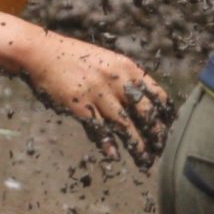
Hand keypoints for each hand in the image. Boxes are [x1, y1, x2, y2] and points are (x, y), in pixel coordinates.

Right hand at [16, 32, 171, 168]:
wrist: (42, 52)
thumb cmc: (74, 58)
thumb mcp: (105, 61)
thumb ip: (123, 78)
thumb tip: (140, 100)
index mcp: (127, 67)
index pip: (157, 93)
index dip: (166, 113)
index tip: (171, 129)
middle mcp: (117, 79)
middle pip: (145, 112)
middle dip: (156, 134)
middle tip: (162, 150)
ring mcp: (99, 93)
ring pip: (125, 125)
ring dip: (137, 145)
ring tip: (145, 160)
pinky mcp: (81, 105)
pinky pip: (99, 129)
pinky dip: (108, 144)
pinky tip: (114, 155)